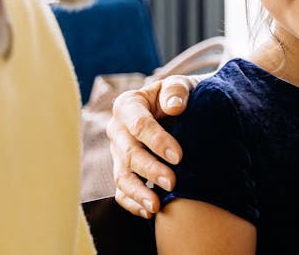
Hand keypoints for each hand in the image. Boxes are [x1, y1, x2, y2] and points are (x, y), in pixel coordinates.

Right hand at [107, 75, 197, 217]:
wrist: (181, 111)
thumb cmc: (179, 97)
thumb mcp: (181, 85)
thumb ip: (176, 91)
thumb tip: (175, 107)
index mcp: (128, 105)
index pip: (139, 125)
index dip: (157, 141)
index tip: (179, 156)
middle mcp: (117, 130)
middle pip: (129, 153)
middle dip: (150, 170)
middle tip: (173, 182)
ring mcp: (118, 153)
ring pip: (122, 176)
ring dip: (138, 193)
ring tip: (156, 206)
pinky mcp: (123, 172)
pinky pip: (121, 192)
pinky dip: (133, 204)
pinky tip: (150, 213)